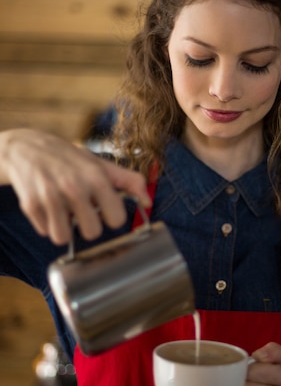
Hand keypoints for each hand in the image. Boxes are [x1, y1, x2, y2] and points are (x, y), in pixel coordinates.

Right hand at [0, 129, 150, 244]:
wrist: (27, 147)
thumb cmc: (69, 159)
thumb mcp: (101, 164)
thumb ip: (129, 181)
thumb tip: (148, 202)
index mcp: (96, 177)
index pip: (117, 219)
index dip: (112, 217)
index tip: (104, 210)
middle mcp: (74, 186)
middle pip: (92, 233)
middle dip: (88, 226)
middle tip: (82, 212)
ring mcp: (49, 196)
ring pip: (63, 238)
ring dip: (64, 229)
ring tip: (64, 213)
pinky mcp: (29, 205)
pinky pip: (44, 232)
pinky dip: (46, 224)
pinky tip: (47, 208)